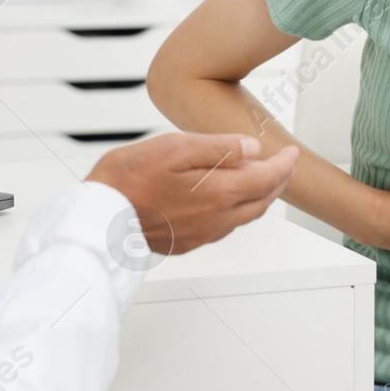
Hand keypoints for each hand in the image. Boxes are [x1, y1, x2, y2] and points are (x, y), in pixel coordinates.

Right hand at [88, 133, 298, 254]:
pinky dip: (233, 210)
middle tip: (282, 166)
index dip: (284, 164)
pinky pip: (221, 227)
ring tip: (258, 179)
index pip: (267, 178)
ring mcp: (201, 234)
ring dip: (257, 197)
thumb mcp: (176, 146)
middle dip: (277, 182)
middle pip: (261, 201)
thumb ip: (219, 148)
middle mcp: (216, 219)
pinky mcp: (185, 243)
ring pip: (243, 217)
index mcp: (219, 193)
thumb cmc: (129, 179)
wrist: (98, 217)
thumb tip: (252, 148)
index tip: (291, 153)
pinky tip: (224, 200)